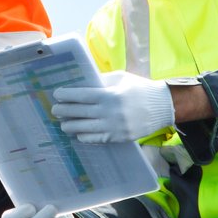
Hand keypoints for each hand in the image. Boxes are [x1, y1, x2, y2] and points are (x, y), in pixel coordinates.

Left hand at [51, 73, 174, 142]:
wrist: (163, 107)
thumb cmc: (140, 89)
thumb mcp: (121, 78)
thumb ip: (101, 81)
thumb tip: (82, 83)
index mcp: (110, 95)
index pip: (82, 96)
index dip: (66, 96)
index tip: (56, 95)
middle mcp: (110, 113)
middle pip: (79, 113)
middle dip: (64, 111)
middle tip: (54, 110)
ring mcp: (114, 127)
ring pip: (84, 129)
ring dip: (70, 126)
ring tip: (63, 124)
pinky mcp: (118, 137)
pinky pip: (96, 139)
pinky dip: (84, 136)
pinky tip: (78, 133)